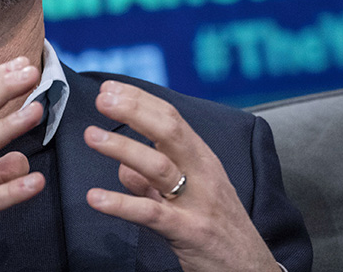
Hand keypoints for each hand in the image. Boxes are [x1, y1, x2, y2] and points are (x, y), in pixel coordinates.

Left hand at [84, 81, 277, 271]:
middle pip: (168, 131)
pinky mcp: (188, 232)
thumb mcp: (190, 195)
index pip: (170, 118)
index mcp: (202, 159)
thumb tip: (121, 166)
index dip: (139, 100)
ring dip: (122, 148)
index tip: (110, 88)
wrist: (250, 269)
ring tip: (92, 136)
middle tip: (103, 99)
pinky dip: (121, 204)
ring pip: (159, 166)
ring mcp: (196, 202)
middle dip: (134, 110)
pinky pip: (151, 214)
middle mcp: (202, 174)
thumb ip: (154, 180)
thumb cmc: (218, 227)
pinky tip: (96, 198)